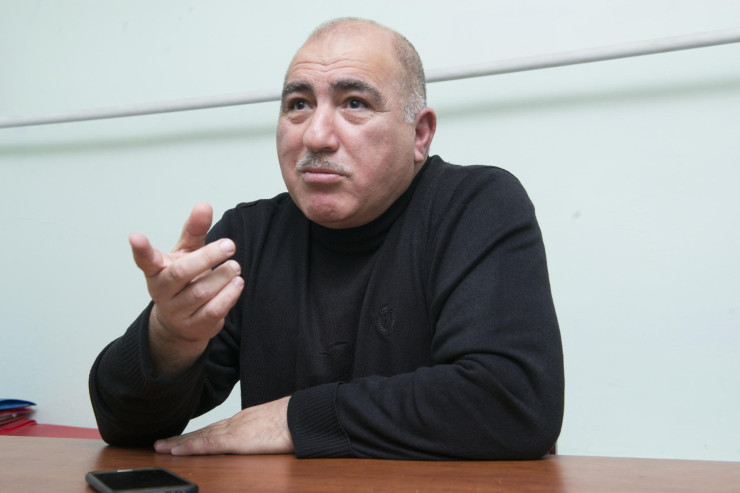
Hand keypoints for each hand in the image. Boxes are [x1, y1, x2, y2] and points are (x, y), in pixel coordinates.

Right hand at [129, 203, 243, 377]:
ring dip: (222, 277)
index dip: (141, 249)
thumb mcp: (186, 252)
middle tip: (229, 245)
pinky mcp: (195, 326)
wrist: (183, 321)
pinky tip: (238, 283)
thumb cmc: (184, 279)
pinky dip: (229, 295)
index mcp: (157, 270)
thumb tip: (204, 205)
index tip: (135, 236)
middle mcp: (162, 291)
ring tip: (235, 266)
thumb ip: (195, 230)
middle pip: (181, 274)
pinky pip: (214, 311)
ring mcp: (177, 311)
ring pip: (201, 293)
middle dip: (207, 258)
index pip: (146, 260)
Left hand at [154, 396, 293, 454]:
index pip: (215, 428)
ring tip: (160, 447)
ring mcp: (235, 430)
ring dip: (178, 443)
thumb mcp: (275, 426)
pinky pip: (207, 444)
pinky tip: (175, 450)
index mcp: (245, 420)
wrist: (303, 416)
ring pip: (200, 436)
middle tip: (161, 443)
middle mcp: (236, 422)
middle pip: (203, 431)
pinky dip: (189, 447)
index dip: (196, 434)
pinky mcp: (236, 440)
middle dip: (181, 438)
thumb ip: (263, 432)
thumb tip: (263, 439)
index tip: (182, 439)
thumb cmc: (294, 422)